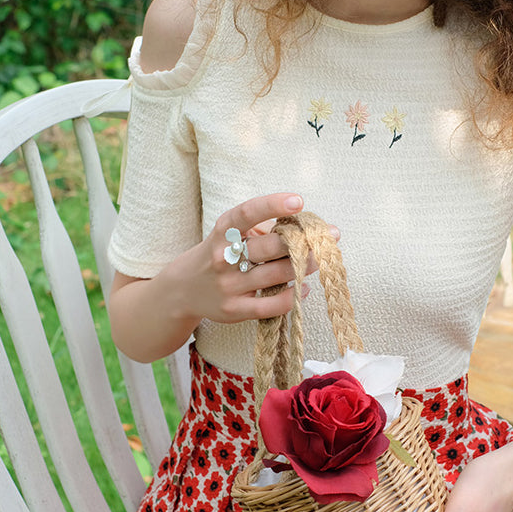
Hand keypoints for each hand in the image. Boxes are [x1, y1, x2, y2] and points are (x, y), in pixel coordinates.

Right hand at [169, 192, 337, 324]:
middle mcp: (223, 257)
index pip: (247, 213)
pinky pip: (271, 304)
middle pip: (271, 247)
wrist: (182, 291)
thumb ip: (258, 229)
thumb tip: (302, 225)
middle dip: (304, 240)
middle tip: (330, 235)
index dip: (272, 205)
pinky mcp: (234, 310)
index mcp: (222, 232)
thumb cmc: (217, 256)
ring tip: (321, 259)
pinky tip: (302, 289)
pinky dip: (292, 297)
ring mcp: (228, 285)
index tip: (298, 201)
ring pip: (277, 275)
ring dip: (305, 266)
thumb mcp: (228, 235)